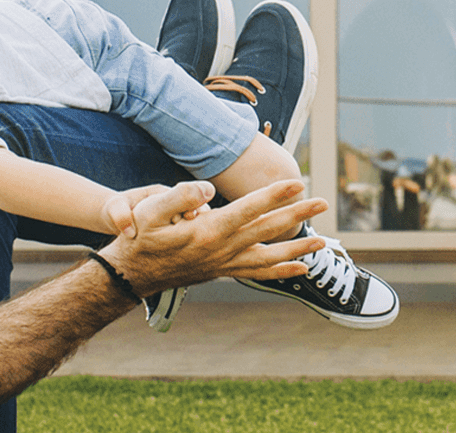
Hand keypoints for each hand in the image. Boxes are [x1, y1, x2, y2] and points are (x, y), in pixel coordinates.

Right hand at [98, 180, 326, 295]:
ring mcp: (225, 263)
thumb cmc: (139, 237)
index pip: (249, 209)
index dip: (274, 194)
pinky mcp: (223, 270)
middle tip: (323, 202)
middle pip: (268, 230)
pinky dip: (281, 270)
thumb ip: (178, 197)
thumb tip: (206, 188)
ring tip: (321, 242)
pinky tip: (300, 267)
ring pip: (269, 256)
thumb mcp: (148, 211)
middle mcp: (223, 249)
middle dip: (297, 214)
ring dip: (297, 247)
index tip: (298, 182)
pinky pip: (259, 273)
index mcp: (209, 231)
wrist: (132, 273)